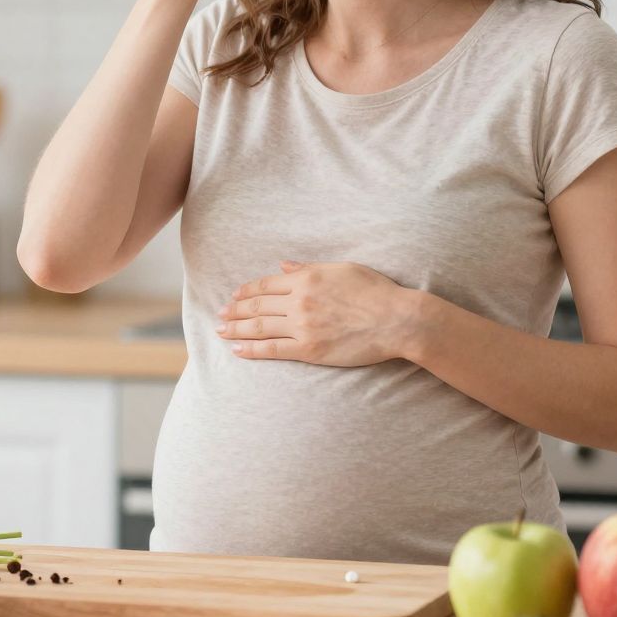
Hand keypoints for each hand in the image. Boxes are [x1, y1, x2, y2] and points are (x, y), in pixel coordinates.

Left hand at [215, 260, 421, 366]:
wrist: (395, 319)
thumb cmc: (375, 292)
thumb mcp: (342, 269)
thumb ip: (309, 268)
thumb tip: (284, 266)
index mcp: (306, 278)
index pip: (267, 284)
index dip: (247, 290)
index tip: (235, 296)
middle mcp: (299, 300)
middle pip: (258, 305)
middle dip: (236, 310)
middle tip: (221, 315)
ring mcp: (302, 326)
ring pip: (260, 327)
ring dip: (237, 328)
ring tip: (221, 331)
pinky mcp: (309, 349)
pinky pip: (273, 349)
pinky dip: (252, 349)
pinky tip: (238, 350)